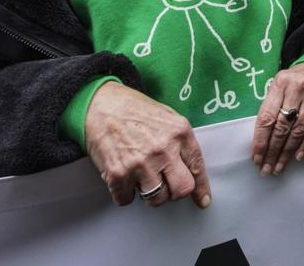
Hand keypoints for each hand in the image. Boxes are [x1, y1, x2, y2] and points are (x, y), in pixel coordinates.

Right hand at [84, 83, 209, 208]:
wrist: (100, 103)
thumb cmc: (132, 109)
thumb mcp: (166, 117)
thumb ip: (180, 141)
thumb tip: (189, 168)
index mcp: (179, 132)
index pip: (197, 167)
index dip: (201, 188)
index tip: (202, 200)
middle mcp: (163, 149)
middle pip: (181, 190)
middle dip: (175, 193)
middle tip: (167, 187)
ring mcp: (140, 163)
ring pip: (156, 199)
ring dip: (150, 194)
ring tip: (142, 179)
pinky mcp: (118, 174)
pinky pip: (127, 199)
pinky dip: (125, 194)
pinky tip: (125, 178)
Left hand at [252, 63, 303, 175]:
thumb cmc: (296, 80)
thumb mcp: (281, 84)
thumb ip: (272, 105)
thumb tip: (261, 138)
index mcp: (280, 82)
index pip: (266, 117)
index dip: (260, 140)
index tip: (256, 157)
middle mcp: (297, 87)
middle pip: (282, 126)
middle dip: (272, 151)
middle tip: (267, 168)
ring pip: (298, 130)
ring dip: (287, 152)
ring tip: (280, 166)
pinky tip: (297, 156)